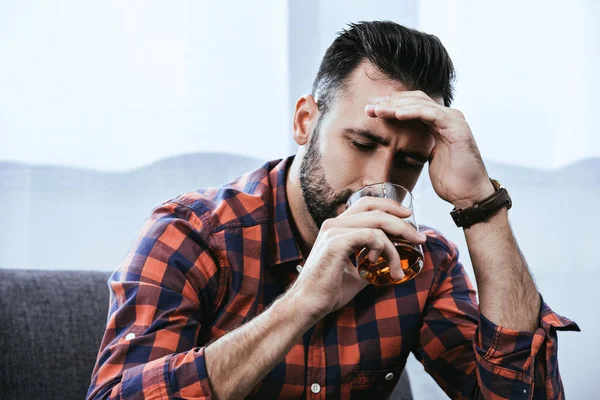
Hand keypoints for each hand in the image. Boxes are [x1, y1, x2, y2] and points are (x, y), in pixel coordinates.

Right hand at [288, 196, 426, 319]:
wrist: (309, 304)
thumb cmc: (329, 290)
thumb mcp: (356, 271)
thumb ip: (371, 261)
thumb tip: (391, 263)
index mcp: (337, 227)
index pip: (367, 204)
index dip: (390, 206)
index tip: (409, 219)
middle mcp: (334, 224)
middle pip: (375, 208)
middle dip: (401, 222)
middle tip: (419, 238)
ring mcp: (333, 231)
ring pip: (376, 223)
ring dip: (395, 244)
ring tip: (397, 267)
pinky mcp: (336, 243)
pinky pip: (370, 236)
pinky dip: (382, 249)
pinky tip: (377, 263)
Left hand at [365, 91, 494, 207]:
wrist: (468, 194)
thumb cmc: (450, 180)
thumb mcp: (428, 157)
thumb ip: (419, 143)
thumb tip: (400, 141)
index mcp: (440, 121)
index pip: (413, 104)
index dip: (392, 104)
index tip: (371, 110)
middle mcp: (448, 116)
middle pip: (414, 100)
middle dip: (390, 102)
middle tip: (369, 107)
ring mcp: (453, 120)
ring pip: (420, 104)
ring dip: (396, 106)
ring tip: (377, 110)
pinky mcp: (456, 128)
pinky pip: (430, 114)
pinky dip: (412, 112)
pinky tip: (396, 114)